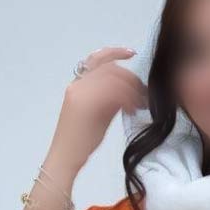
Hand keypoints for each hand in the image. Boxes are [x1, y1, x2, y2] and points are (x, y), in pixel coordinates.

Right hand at [44, 45, 148, 182]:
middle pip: (109, 68)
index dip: (116, 52)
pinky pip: (112, 93)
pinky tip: (132, 110)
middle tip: (144, 92)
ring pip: (112, 79)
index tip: (132, 53)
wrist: (65, 158)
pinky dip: (127, 99)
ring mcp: (80, 94)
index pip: (98, 59)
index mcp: (78, 85)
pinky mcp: (85, 105)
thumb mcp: (98, 115)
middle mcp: (77, 85)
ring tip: (141, 103)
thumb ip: (109, 101)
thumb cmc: (81, 142)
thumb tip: (128, 93)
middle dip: (131, 77)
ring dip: (131, 88)